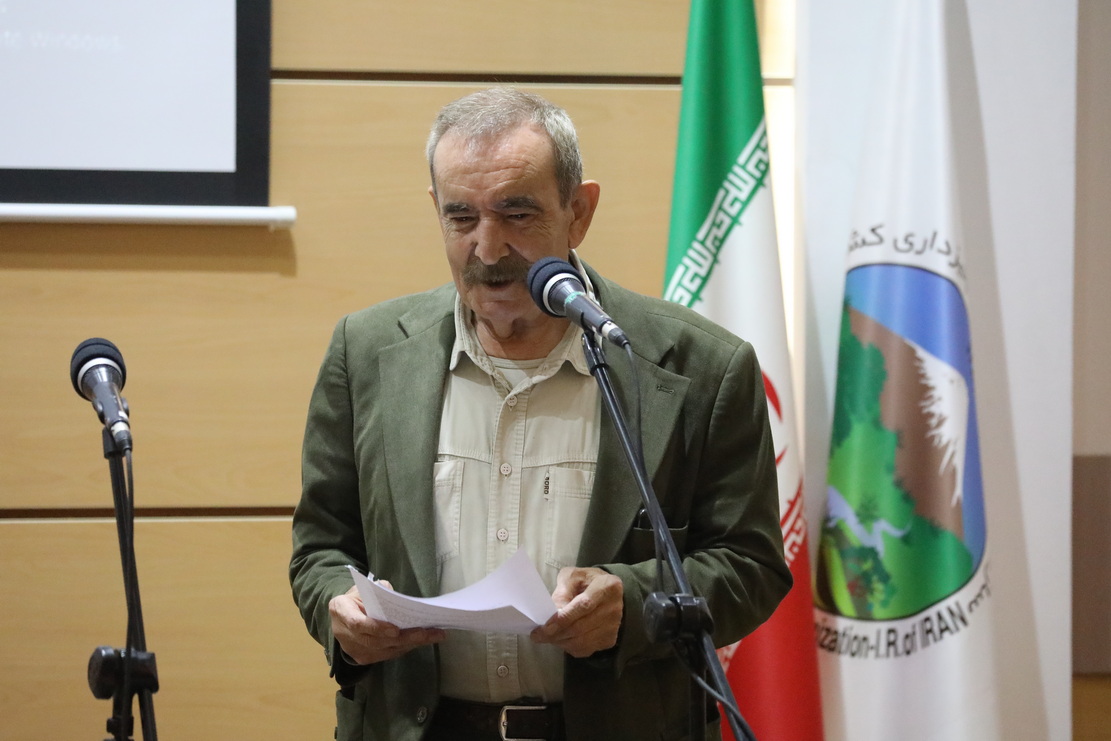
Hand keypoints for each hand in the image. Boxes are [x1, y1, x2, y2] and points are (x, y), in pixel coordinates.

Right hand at [328, 584, 444, 664]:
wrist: (342, 616)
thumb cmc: (356, 598)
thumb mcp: (363, 588)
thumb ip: (379, 591)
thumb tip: (398, 599)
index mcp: (340, 610)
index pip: (358, 624)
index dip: (377, 628)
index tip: (395, 630)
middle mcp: (343, 634)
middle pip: (376, 641)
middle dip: (404, 637)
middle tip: (427, 632)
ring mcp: (352, 649)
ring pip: (384, 650)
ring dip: (410, 643)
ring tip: (433, 635)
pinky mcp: (362, 658)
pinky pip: (386, 655)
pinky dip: (405, 647)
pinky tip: (421, 640)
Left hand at [531, 567, 622, 657]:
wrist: (608, 593)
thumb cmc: (587, 582)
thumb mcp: (573, 577)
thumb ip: (563, 591)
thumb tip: (554, 613)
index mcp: (606, 587)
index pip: (583, 606)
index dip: (563, 619)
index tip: (545, 627)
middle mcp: (613, 608)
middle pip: (581, 627)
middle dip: (556, 634)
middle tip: (537, 635)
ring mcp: (613, 627)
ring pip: (582, 642)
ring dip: (560, 642)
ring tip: (548, 637)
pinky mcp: (610, 640)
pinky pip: (585, 649)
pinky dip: (569, 647)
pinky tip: (561, 639)